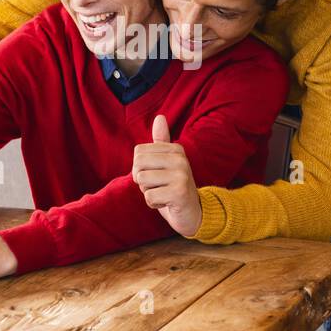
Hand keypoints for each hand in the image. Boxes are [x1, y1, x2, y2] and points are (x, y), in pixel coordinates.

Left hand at [133, 114, 201, 237]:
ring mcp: (181, 175)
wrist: (193, 212)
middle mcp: (180, 159)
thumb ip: (161, 141)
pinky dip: (153, 204)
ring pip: (142, 181)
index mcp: (175, 149)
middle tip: (157, 186)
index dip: (140, 167)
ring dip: (148, 192)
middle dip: (141, 180)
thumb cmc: (173, 186)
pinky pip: (149, 196)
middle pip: (138, 165)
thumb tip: (160, 117)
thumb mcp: (166, 162)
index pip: (138, 152)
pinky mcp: (179, 193)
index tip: (156, 174)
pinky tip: (167, 203)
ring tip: (163, 193)